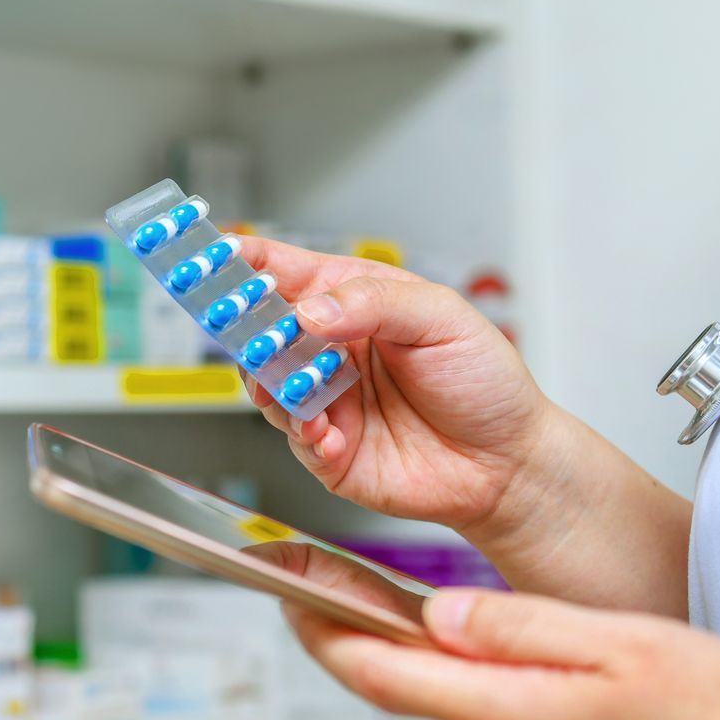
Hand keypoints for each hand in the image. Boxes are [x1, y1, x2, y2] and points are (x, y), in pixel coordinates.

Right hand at [236, 236, 559, 542]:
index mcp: (351, 299)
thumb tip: (309, 312)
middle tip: (249, 328)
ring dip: (274, 383)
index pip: (281, 270)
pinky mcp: (326, 450)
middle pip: (258, 328)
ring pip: (264, 383)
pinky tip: (330, 432)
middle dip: (243, 326)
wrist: (508, 462)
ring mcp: (323, 399)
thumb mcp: (441, 319)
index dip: (242, 262)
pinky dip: (305, 432)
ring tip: (301, 385)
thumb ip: (373, 303)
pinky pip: (294, 438)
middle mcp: (328, 347)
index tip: (212, 257)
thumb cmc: (484, 381)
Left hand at [286, 575, 719, 719]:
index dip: (329, 636)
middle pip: (451, 702)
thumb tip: (440, 615)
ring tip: (619, 703)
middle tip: (565, 647)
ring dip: (529, 709)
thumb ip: (516, 623)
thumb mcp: (621, 639)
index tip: (299, 606)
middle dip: (483, 666)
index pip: (384, 675)